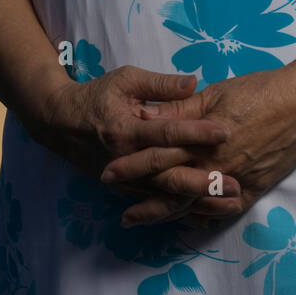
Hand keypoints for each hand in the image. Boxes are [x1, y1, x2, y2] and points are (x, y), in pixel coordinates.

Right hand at [38, 65, 243, 223]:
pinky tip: (205, 215)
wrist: (60, 123)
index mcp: (127, 129)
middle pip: (169, 175)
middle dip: (203, 181)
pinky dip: (181, 211)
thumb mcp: (125, 79)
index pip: (167, 133)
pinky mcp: (126, 190)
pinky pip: (157, 204)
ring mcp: (125, 180)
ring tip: (229, 204)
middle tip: (235, 183)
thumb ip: (160, 84)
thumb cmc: (97, 95)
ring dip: (198, 202)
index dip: (196, 132)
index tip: (224, 131)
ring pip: (165, 196)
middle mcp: (127, 160)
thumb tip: (193, 82)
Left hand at [98, 64, 295, 226]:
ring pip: (191, 203)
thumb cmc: (259, 90)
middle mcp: (215, 165)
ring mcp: (234, 181)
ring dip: (163, 211)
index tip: (109, 170)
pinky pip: (223, 210)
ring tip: (138, 218)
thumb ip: (181, 109)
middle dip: (139, 193)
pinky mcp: (253, 190)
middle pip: (169, 185)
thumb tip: (146, 117)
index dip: (132, 164)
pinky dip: (203, 216)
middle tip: (115, 200)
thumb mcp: (215, 93)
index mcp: (202, 138)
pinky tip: (187, 220)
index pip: (159, 154)